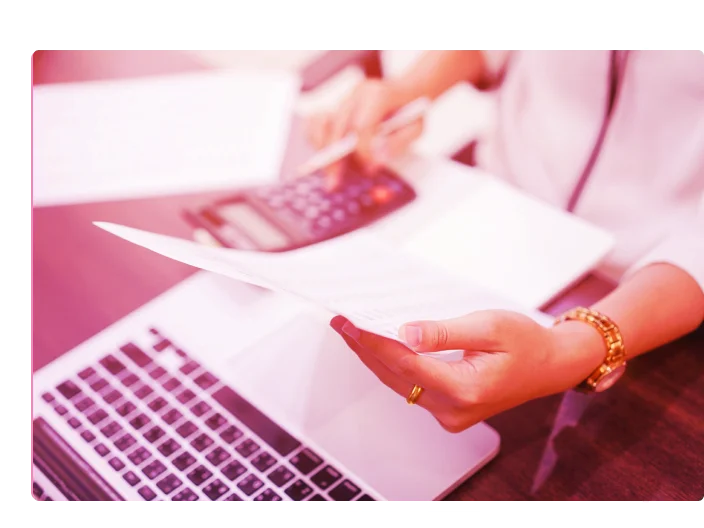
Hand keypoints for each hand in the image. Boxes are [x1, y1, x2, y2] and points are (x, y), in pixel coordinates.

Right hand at [305, 79, 423, 186]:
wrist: (406, 93)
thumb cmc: (411, 113)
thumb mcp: (416, 128)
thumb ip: (397, 144)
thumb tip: (375, 162)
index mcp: (377, 95)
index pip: (362, 125)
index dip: (362, 150)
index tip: (369, 167)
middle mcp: (357, 94)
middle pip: (337, 126)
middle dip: (334, 158)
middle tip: (334, 182)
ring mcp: (344, 100)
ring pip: (321, 122)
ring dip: (321, 149)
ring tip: (326, 172)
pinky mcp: (336, 107)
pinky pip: (316, 121)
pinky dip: (315, 138)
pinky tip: (321, 155)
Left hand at [330, 310, 603, 432]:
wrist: (551, 366)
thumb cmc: (526, 342)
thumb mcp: (489, 326)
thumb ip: (444, 333)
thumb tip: (404, 333)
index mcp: (465, 389)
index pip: (405, 364)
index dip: (373, 342)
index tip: (348, 323)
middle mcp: (453, 410)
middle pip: (395, 377)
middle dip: (366, 348)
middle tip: (341, 321)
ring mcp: (450, 415)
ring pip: (400, 384)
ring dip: (375, 358)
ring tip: (353, 331)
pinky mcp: (449, 411)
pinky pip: (411, 388)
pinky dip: (393, 367)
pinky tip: (380, 347)